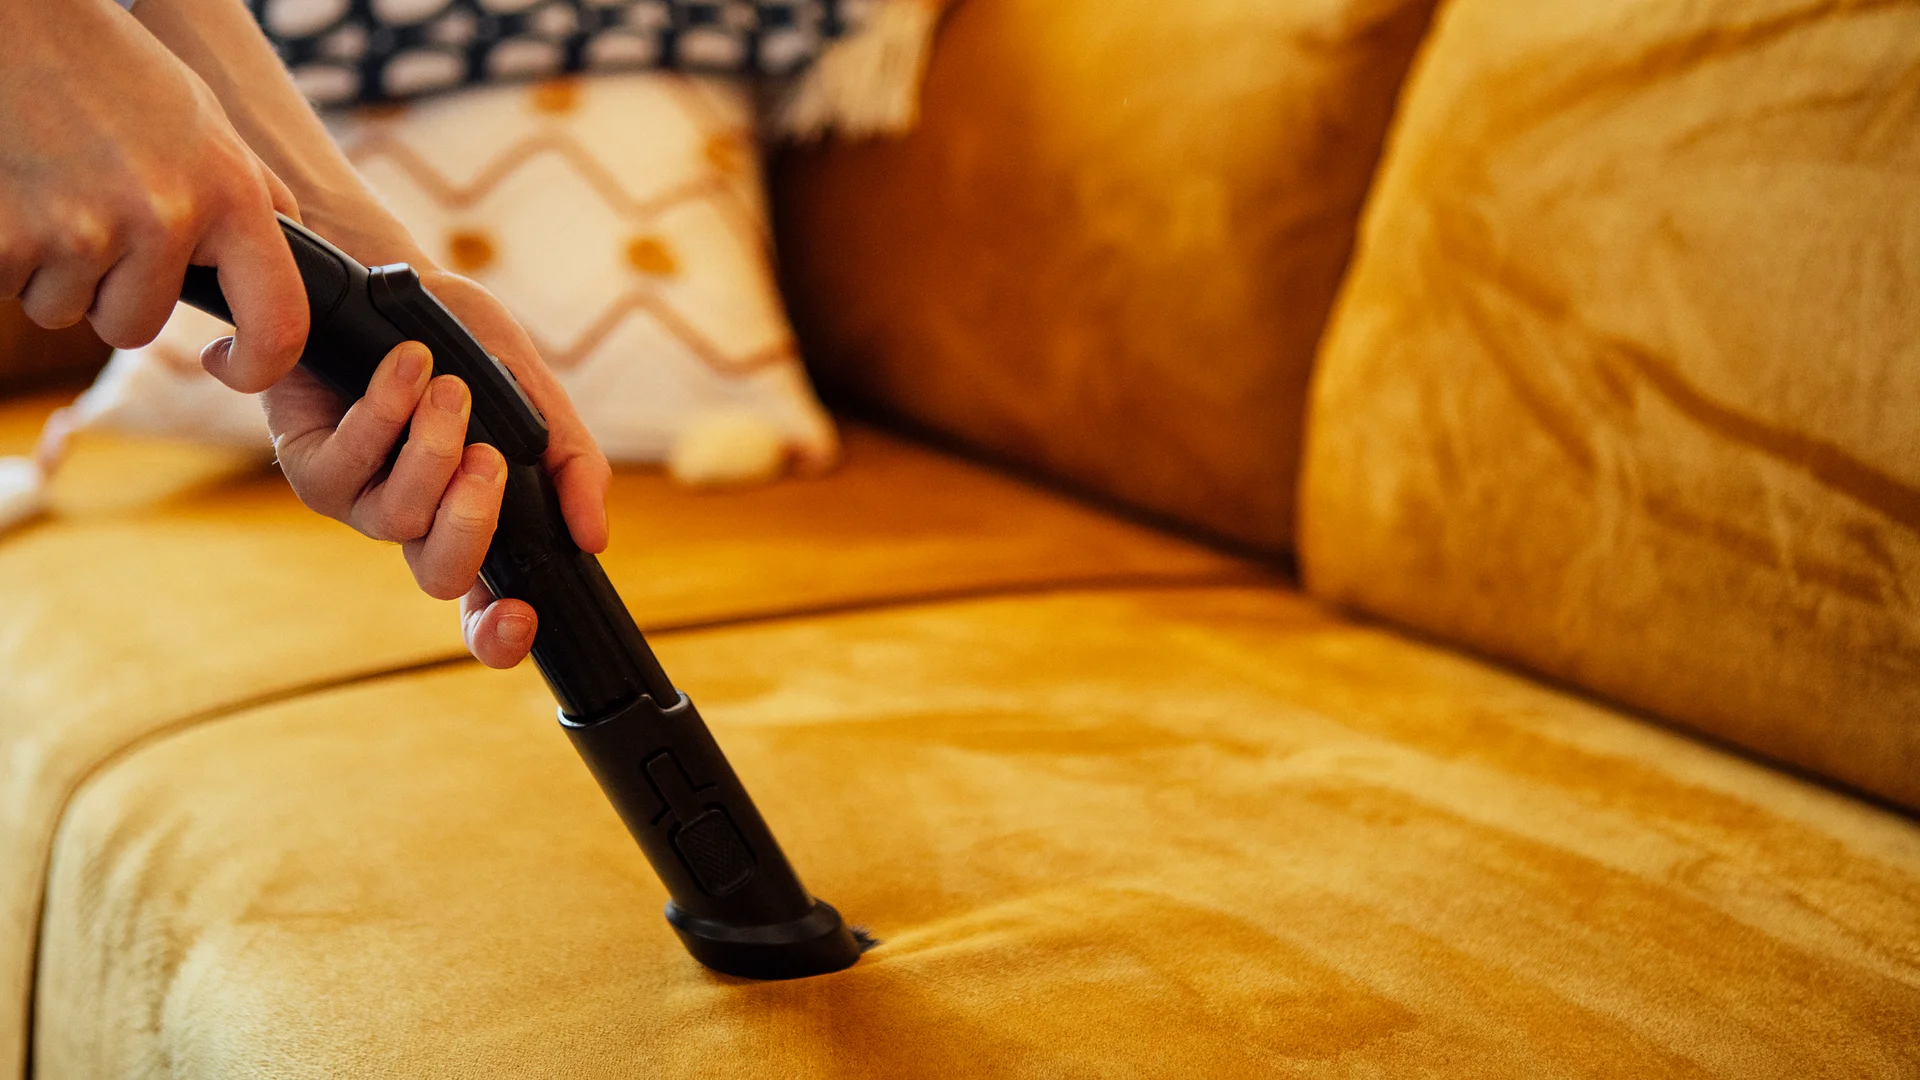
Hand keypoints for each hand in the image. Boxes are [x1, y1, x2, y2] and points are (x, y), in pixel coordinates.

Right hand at [0, 0, 307, 391]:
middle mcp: (165, 218)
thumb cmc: (117, 75)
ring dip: (56, 269)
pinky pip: (11, 287)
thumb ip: (251, 201)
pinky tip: (20, 194)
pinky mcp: (8, 240)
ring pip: (67, 310)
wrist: (20, 25)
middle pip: (133, 326)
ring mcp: (83, 231)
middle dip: (110, 288)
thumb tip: (293, 264)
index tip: (229, 366)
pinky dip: (8, 254)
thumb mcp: (210, 130)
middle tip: (95, 213)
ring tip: (57, 190)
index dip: (257, 366)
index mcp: (232, 196)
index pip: (278, 324)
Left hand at [262, 267, 611, 669]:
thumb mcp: (533, 393)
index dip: (498, 633)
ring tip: (449, 387)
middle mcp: (414, 520)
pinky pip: (349, 465)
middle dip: (472, 521)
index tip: (521, 616)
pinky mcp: (309, 466)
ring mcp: (360, 499)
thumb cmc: (460, 341)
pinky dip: (385, 413)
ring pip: (398, 517)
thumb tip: (595, 538)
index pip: (486, 605)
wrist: (383, 279)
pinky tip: (406, 367)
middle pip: (442, 575)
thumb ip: (570, 462)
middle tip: (490, 458)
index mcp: (471, 517)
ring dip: (431, 449)